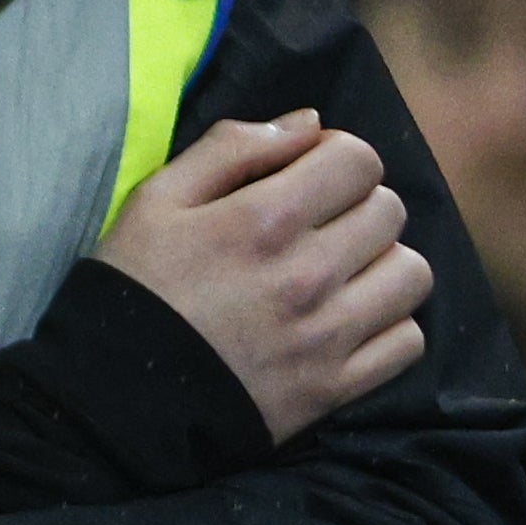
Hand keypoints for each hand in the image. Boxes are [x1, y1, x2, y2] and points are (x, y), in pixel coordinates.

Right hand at [91, 110, 427, 441]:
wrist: (115, 401)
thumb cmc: (133, 290)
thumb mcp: (155, 201)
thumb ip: (231, 149)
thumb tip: (309, 123)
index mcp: (263, 220)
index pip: (357, 159)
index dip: (335, 157)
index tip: (307, 176)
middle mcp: (309, 273)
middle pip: (390, 211)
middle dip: (357, 205)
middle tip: (317, 226)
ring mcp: (328, 334)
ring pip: (411, 273)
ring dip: (381, 263)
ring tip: (342, 273)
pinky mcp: (336, 386)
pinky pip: (407, 339)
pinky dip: (388, 324)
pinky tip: (348, 319)